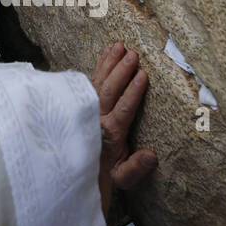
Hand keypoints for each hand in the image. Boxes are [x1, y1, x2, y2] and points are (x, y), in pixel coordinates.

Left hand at [90, 42, 156, 216]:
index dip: (133, 92)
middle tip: (133, 54)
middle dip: (121, 72)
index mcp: (108, 134)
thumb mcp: (120, 179)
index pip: (123, 109)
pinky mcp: (78, 105)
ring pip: (97, 82)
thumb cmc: (100, 177)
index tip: (144, 75)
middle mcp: (95, 119)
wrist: (73, 179)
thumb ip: (135, 169)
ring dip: (109, 64)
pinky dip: (97, 67)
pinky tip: (104, 55)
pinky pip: (87, 83)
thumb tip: (152, 155)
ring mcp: (85, 110)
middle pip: (108, 91)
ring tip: (120, 46)